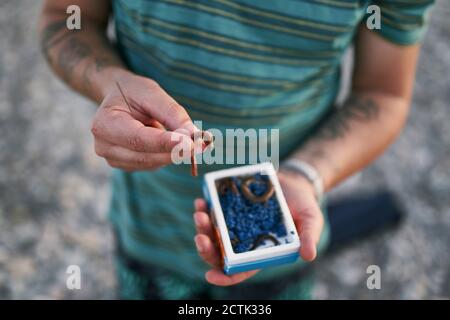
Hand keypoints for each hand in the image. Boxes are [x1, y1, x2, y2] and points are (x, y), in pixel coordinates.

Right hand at [91, 72, 196, 170]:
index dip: (164, 143)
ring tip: (190, 138)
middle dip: (176, 152)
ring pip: (152, 163)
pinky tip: (173, 142)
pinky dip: (167, 155)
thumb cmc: (133, 92)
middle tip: (203, 145)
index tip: (189, 144)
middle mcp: (104, 146)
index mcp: (104, 124)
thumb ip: (172, 114)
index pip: (138, 139)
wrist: (118, 97)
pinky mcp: (126, 165)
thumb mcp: (152, 93)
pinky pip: (153, 164)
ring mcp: (113, 158)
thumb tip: (194, 135)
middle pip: (146, 156)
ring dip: (174, 153)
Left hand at [193, 169, 323, 285]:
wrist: (295, 182)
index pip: (240, 270)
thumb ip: (308, 237)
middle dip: (206, 248)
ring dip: (202, 226)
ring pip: (212, 232)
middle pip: (219, 253)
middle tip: (201, 237)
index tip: (210, 275)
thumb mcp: (311, 221)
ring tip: (200, 213)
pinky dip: (205, 208)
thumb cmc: (304, 207)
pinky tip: (202, 200)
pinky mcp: (231, 207)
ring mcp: (234, 224)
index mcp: (261, 252)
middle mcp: (244, 241)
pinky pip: (213, 211)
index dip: (224, 276)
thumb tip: (308, 255)